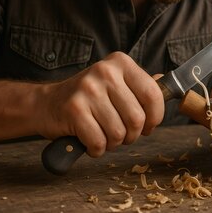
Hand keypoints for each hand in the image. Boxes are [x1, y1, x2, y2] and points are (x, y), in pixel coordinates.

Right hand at [37, 52, 163, 157]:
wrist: (46, 104)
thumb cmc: (88, 98)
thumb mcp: (116, 84)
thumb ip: (140, 85)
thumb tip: (164, 84)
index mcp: (121, 63)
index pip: (153, 94)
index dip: (155, 117)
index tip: (148, 125)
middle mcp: (105, 72)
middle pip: (137, 118)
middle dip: (132, 135)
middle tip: (121, 134)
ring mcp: (88, 89)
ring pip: (118, 133)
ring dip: (113, 144)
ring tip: (103, 135)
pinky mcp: (74, 109)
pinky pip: (99, 141)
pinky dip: (97, 149)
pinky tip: (90, 141)